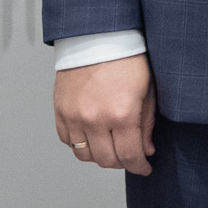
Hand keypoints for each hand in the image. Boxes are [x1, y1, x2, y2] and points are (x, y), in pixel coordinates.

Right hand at [54, 54, 156, 175]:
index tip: (144, 168)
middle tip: (130, 157)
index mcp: (122, 114)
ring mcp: (75, 117)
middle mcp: (96, 120)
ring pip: (85, 156)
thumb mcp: (147, 90)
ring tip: (111, 147)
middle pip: (107, 160)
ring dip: (100, 157)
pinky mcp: (60, 112)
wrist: (97, 39)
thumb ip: (146, 124)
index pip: (130, 156)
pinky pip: (68, 142)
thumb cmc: (126, 60)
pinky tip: (93, 137)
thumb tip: (147, 150)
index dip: (139, 167)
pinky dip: (80, 145)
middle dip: (122, 163)